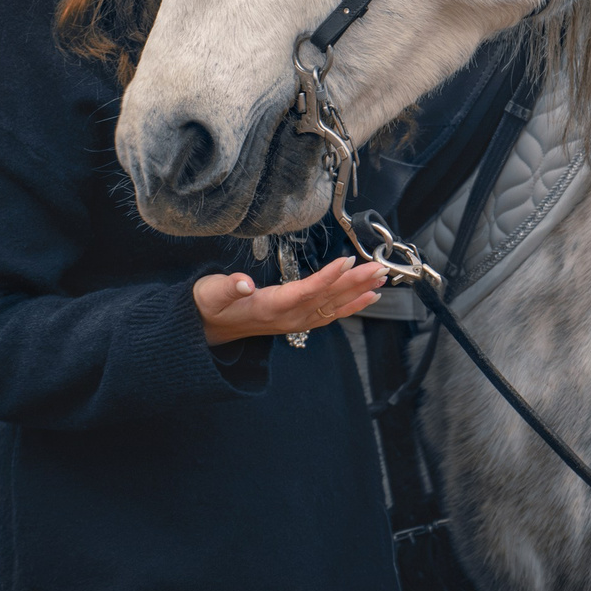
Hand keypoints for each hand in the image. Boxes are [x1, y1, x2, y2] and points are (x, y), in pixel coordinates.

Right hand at [193, 256, 386, 345]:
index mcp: (270, 306)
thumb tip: (243, 283)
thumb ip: (227, 287)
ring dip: (358, 291)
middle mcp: (289, 317)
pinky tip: (369, 296)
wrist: (209, 329)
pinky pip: (331, 314)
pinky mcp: (300, 321)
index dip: (327, 277)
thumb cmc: (211, 306)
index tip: (347, 261)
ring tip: (381, 278)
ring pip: (333, 306)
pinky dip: (352, 305)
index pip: (305, 290)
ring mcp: (296, 321)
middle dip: (354, 282)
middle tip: (378, 267)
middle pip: (327, 297)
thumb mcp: (211, 293)